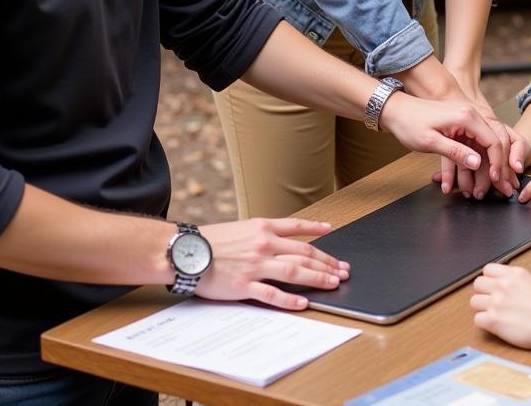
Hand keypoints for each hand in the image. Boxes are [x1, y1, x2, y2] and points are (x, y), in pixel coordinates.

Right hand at [196, 217, 348, 309]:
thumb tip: (282, 241)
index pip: (297, 227)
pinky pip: (273, 294)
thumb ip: (262, 233)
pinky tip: (304, 303)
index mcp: (263, 227)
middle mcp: (263, 244)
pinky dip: (290, 299)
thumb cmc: (212, 240)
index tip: (332, 230)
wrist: (187, 252)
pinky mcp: (245, 286)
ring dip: (318, 278)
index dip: (317, 229)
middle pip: (304, 253)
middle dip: (327, 261)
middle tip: (342, 269)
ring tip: (333, 283)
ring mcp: (256, 265)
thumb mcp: (241, 227)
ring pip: (295, 271)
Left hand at [378, 92, 515, 191]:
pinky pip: (468, 147)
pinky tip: (457, 183)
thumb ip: (456, 152)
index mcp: (466, 117)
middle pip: (492, 145)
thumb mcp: (431, 142)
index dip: (497, 163)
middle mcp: (469, 116)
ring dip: (479, 171)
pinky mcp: (458, 127)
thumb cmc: (409, 123)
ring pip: (480, 149)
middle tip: (498, 189)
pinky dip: (465, 165)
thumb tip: (477, 163)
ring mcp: (464, 121)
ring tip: (476, 191)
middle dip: (494, 169)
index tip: (495, 180)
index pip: (494, 141)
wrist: (396, 110)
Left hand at [470, 262, 530, 351]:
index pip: (487, 269)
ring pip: (474, 301)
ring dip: (482, 308)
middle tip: (492, 302)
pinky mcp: (493, 320)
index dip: (489, 279)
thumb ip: (513, 280)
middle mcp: (502, 285)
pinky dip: (484, 323)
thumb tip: (499, 282)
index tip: (494, 288)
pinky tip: (495, 325)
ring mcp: (496, 302)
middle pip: (477, 284)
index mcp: (513, 274)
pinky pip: (477, 319)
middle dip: (483, 293)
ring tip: (495, 314)